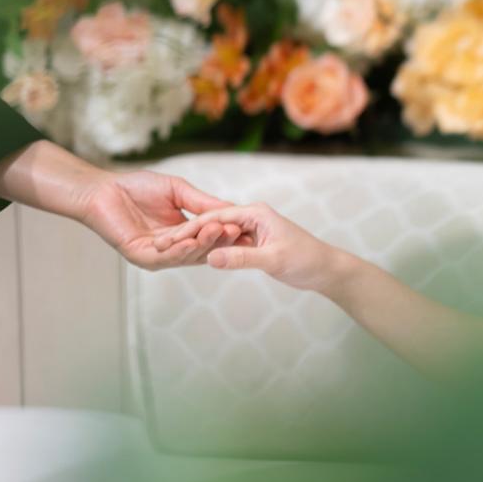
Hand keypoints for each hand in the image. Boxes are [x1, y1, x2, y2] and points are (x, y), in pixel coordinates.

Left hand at [78, 169, 242, 270]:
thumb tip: (233, 210)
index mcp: (182, 234)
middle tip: (237, 231)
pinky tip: (193, 241)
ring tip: (219, 232)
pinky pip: (165, 257)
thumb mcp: (179, 192)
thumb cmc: (137, 187)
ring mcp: (156, 255)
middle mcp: (171, 249)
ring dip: (204, 245)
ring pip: (186, 256)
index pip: (210, 238)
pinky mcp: (140, 256)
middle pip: (202, 250)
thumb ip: (203, 203)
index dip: (227, 233)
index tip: (246, 226)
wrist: (103, 189)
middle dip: (220, 241)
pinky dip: (181, 250)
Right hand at [154, 202, 343, 293]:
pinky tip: (188, 259)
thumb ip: (242, 258)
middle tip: (157, 247)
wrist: (325, 269)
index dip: (188, 229)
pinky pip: (224, 245)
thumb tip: (211, 258)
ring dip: (193, 243)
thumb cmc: (305, 260)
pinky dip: (208, 251)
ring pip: (215, 235)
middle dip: (185, 235)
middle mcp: (250, 217)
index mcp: (255, 213)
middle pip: (210, 224)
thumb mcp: (273, 260)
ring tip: (166, 254)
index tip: (165, 241)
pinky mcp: (251, 242)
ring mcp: (250, 229)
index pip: (213, 218)